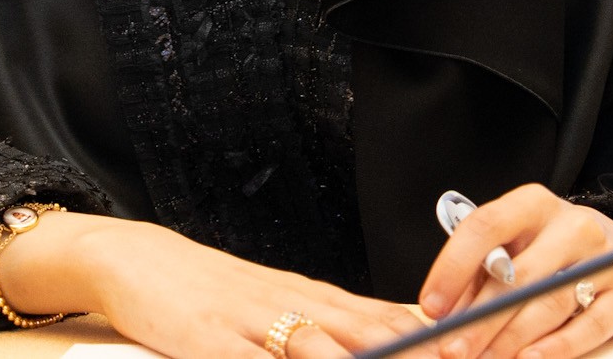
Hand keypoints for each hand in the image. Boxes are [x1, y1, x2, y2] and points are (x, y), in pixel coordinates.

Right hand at [0, 212, 428, 358]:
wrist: (143, 262)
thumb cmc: (218, 292)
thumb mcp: (287, 301)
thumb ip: (342, 324)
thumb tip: (404, 329)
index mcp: (319, 300)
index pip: (390, 319)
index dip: (432, 339)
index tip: (469, 348)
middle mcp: (296, 308)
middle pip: (368, 336)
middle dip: (409, 353)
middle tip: (451, 357)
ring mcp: (252, 326)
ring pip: (317, 350)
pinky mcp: (208, 344)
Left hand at [417, 187, 612, 358]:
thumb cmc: (548, 248)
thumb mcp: (512, 245)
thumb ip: (479, 274)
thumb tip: (445, 315)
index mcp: (534, 204)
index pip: (487, 226)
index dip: (453, 267)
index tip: (432, 306)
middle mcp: (573, 224)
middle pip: (519, 274)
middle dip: (480, 319)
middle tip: (454, 349)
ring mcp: (604, 257)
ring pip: (551, 302)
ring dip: (512, 339)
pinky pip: (592, 325)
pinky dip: (558, 346)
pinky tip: (529, 358)